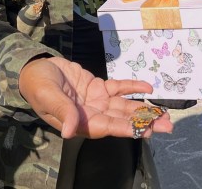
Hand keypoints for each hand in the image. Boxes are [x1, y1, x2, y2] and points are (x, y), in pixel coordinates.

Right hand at [18, 56, 173, 139]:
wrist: (35, 69)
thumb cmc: (37, 84)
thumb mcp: (47, 96)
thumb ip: (61, 111)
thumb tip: (69, 132)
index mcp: (79, 122)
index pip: (107, 127)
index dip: (127, 129)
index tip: (147, 130)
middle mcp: (92, 114)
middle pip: (122, 121)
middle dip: (145, 123)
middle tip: (167, 125)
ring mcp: (96, 101)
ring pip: (124, 107)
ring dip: (143, 110)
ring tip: (165, 113)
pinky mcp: (98, 88)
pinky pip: (118, 89)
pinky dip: (132, 88)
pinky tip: (146, 88)